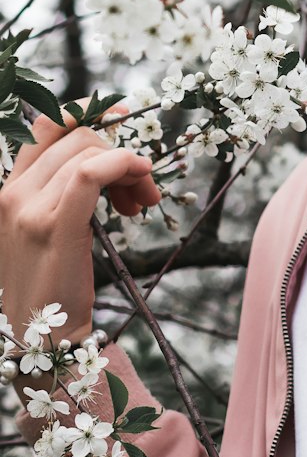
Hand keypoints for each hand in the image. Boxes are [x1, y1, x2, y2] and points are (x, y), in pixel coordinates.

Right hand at [0, 105, 159, 351]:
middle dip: (119, 151)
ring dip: (130, 167)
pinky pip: (91, 173)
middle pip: (76, 137)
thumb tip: (112, 155)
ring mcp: (25, 209)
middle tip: (142, 189)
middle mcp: (10, 194)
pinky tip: (141, 186)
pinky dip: (123, 166)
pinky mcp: (52, 227)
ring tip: (143, 200)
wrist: (42, 344)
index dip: (88, 113)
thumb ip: (69, 190)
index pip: (45, 126)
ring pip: (88, 152)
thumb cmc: (54, 287)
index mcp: (7, 189)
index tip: (122, 119)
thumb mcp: (52, 228)